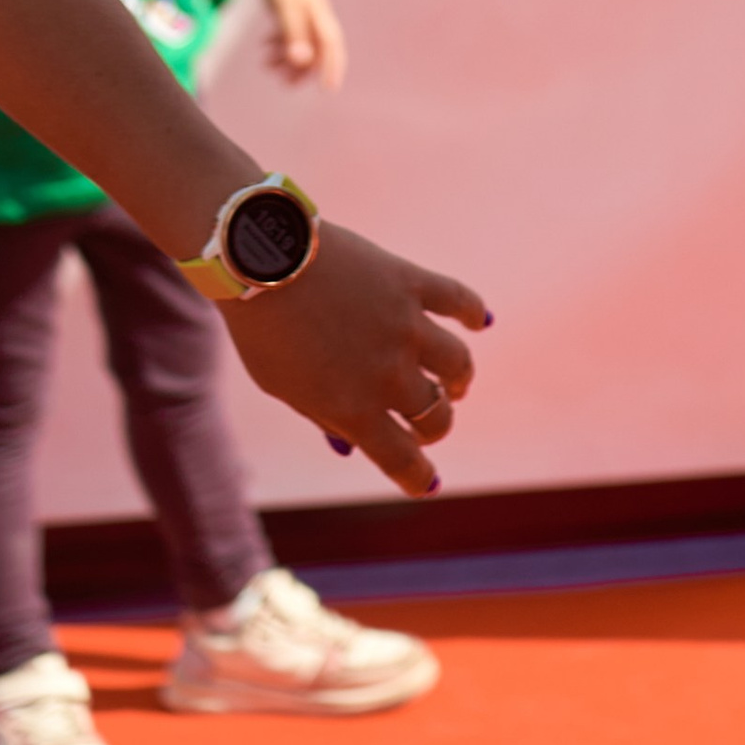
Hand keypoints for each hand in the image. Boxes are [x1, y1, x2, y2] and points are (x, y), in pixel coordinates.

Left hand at [221, 225, 487, 498]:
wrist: (265, 262)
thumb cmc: (265, 332)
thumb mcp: (284, 389)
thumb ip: (322, 415)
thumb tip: (351, 444)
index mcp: (354, 411)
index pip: (403, 460)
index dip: (419, 477)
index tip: (426, 482)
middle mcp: (389, 375)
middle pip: (435, 416)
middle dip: (435, 425)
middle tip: (429, 419)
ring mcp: (406, 327)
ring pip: (457, 365)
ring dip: (459, 380)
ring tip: (455, 381)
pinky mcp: (412, 283)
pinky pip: (459, 300)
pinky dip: (473, 313)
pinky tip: (478, 322)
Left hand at [254, 0, 345, 92]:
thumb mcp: (283, 6)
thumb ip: (293, 33)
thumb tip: (303, 62)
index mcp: (319, 12)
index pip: (331, 45)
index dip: (332, 67)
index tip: (328, 89)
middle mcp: (315, 11)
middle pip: (316, 47)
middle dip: (303, 68)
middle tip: (285, 84)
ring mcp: (303, 6)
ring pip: (300, 39)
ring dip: (286, 56)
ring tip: (267, 66)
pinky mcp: (289, 2)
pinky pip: (289, 29)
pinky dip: (278, 41)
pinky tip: (264, 46)